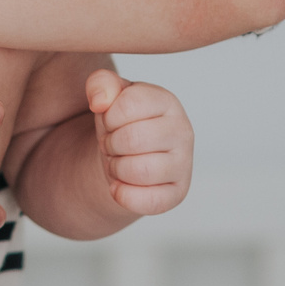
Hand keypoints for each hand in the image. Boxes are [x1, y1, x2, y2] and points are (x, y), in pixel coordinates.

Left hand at [85, 70, 191, 216]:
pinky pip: (147, 201)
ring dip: (116, 168)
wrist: (127, 156)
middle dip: (110, 144)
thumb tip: (100, 100)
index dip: (108, 116)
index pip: (127, 105)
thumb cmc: (122, 122)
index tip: (111, 120)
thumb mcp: (109, 96)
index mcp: (166, 102)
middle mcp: (182, 131)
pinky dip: (123, 195)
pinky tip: (118, 186)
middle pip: (131, 140)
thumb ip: (101, 84)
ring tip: (119, 161)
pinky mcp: (177, 193)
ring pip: (139, 171)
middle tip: (113, 144)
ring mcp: (183, 164)